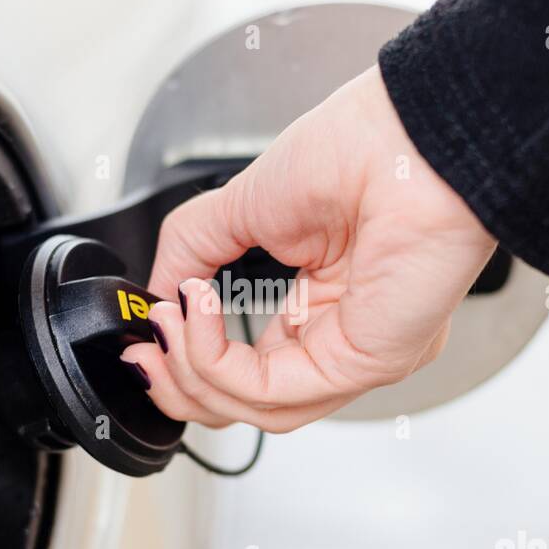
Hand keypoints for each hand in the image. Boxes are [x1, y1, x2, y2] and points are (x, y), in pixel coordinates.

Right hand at [122, 65, 497, 431]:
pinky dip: (216, 359)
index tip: (144, 338)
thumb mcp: (244, 204)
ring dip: (191, 374)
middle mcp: (340, 337)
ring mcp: (355, 355)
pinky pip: (272, 392)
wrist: (405, 136)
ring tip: (168, 322)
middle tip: (142, 351)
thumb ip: (191, 250)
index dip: (187, 362)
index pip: (248, 369)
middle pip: (247, 405)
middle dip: (180, 385)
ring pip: (256, 412)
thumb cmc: (359, 149)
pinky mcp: (363, 363)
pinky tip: (196, 315)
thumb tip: (155, 295)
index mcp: (319, 303)